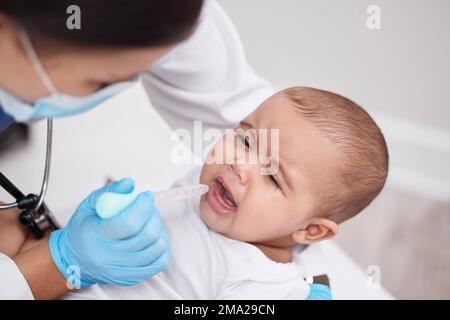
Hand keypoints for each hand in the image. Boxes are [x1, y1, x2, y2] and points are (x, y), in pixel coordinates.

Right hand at [48, 178, 170, 287]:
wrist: (73, 260)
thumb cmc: (83, 231)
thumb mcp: (88, 206)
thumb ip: (109, 192)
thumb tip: (129, 183)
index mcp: (96, 236)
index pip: (128, 222)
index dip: (143, 206)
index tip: (146, 196)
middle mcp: (108, 257)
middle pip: (146, 235)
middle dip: (152, 216)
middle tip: (148, 208)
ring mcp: (121, 271)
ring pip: (156, 248)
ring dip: (159, 230)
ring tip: (149, 221)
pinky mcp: (131, 278)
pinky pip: (158, 263)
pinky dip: (161, 247)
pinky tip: (153, 238)